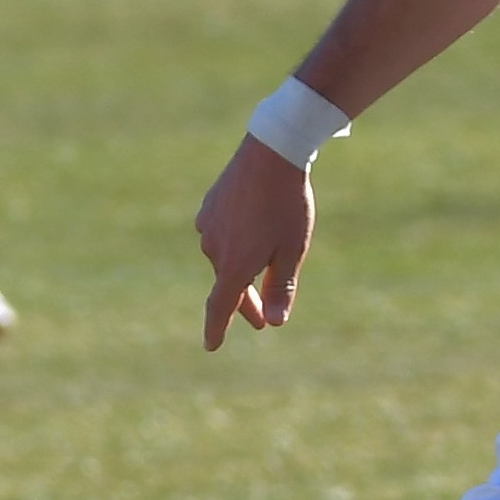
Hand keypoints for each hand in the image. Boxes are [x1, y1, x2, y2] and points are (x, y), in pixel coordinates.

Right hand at [196, 134, 316, 348]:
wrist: (271, 153)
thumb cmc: (287, 205)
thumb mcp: (293, 250)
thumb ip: (283, 288)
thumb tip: (275, 322)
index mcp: (234, 265)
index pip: (220, 307)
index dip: (216, 329)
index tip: (211, 346)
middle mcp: (214, 250)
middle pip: (227, 284)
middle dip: (245, 302)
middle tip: (262, 319)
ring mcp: (207, 227)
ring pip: (224, 257)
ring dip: (241, 267)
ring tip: (264, 261)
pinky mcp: (208, 207)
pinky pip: (219, 234)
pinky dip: (234, 241)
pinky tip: (250, 230)